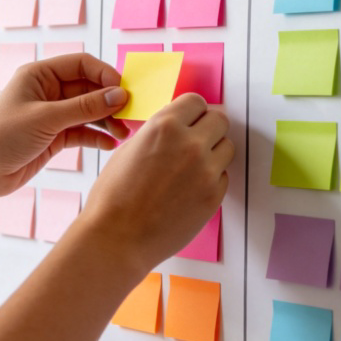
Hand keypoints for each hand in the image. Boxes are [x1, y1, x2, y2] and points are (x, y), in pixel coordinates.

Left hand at [0, 54, 130, 194]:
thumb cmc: (2, 137)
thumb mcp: (47, 119)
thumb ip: (85, 107)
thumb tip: (119, 95)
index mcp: (40, 75)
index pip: (82, 64)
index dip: (104, 75)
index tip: (123, 91)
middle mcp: (48, 91)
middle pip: (89, 88)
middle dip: (109, 101)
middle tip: (130, 114)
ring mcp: (52, 114)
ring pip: (89, 111)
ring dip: (107, 120)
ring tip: (123, 132)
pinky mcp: (55, 136)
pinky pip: (83, 131)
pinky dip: (97, 136)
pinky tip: (110, 144)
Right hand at [80, 93, 233, 273]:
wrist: (117, 238)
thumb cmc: (113, 197)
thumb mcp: (129, 149)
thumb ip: (157, 134)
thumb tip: (176, 128)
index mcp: (165, 126)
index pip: (196, 101)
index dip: (192, 112)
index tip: (189, 120)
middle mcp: (190, 143)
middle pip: (220, 120)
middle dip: (208, 128)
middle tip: (194, 141)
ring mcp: (206, 171)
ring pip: (227, 147)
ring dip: (213, 153)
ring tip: (191, 168)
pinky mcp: (214, 196)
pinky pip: (223, 176)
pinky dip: (211, 179)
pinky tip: (189, 190)